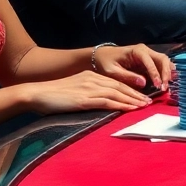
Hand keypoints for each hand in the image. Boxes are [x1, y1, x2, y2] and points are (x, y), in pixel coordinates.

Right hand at [22, 71, 152, 114]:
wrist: (36, 93)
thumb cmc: (52, 95)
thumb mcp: (74, 89)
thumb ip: (87, 92)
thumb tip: (99, 101)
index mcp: (91, 76)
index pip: (116, 82)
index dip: (131, 89)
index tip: (142, 95)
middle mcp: (93, 79)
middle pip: (120, 86)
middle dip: (136, 94)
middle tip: (150, 101)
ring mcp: (89, 89)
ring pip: (117, 93)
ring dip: (133, 100)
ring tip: (145, 106)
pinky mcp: (84, 99)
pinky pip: (107, 101)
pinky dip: (121, 105)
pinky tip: (130, 109)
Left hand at [93, 44, 172, 89]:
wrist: (101, 56)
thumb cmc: (105, 62)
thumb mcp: (112, 71)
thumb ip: (127, 76)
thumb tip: (144, 83)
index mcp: (137, 51)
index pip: (150, 62)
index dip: (156, 74)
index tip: (158, 85)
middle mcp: (145, 50)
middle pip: (162, 58)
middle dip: (165, 73)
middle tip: (165, 87)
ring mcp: (148, 54)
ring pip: (164, 61)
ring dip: (167, 73)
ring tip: (166, 85)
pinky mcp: (148, 60)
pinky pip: (160, 64)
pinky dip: (165, 72)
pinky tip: (167, 80)